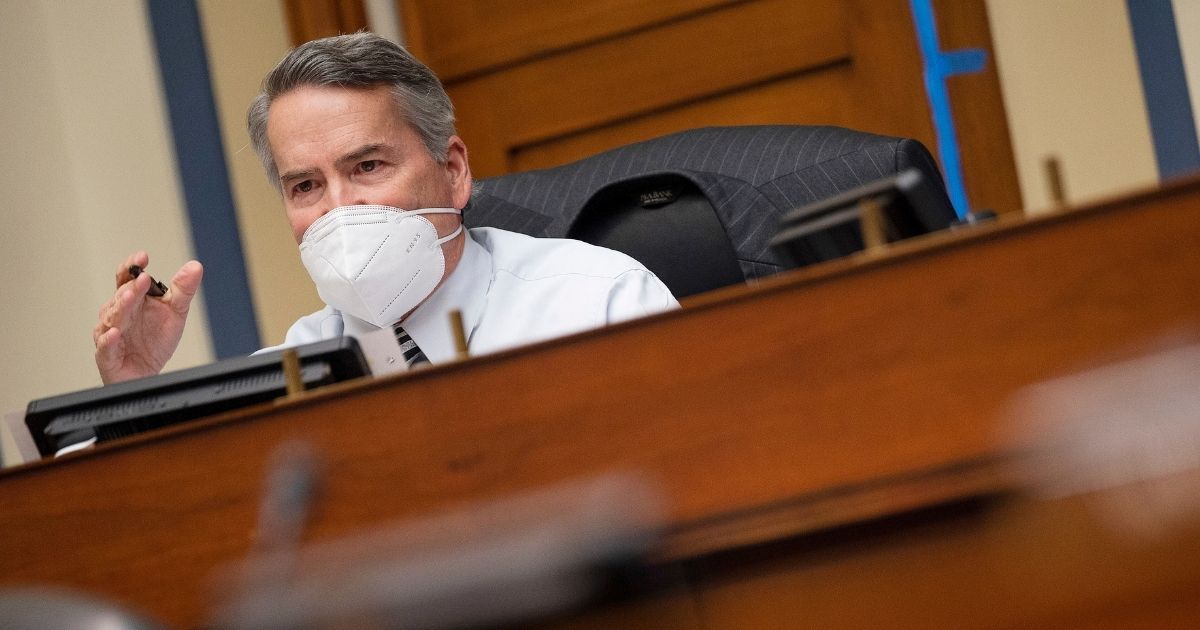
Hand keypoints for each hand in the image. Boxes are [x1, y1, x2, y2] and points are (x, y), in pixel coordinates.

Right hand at [93, 252, 203, 383]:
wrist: (148, 372)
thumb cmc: (155, 341)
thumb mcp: (175, 312)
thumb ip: (183, 289)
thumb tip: (195, 266)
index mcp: (132, 300)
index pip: (127, 278)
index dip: (131, 266)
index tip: (143, 257)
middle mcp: (118, 314)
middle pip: (121, 297)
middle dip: (132, 288)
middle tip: (143, 279)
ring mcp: (110, 333)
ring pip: (112, 319)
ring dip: (120, 308)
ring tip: (130, 298)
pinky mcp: (107, 356)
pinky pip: (105, 347)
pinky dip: (108, 340)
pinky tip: (114, 333)